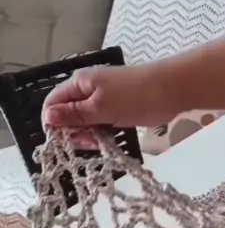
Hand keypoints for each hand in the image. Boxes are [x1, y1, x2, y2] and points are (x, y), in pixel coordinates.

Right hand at [42, 64, 177, 130]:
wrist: (172, 90)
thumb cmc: (135, 96)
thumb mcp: (101, 108)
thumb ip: (74, 114)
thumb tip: (48, 117)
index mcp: (79, 83)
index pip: (52, 103)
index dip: (53, 123)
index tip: (63, 142)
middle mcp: (88, 89)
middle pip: (68, 114)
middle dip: (74, 132)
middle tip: (90, 144)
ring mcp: (103, 99)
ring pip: (85, 121)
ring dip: (89, 135)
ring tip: (101, 143)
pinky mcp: (117, 108)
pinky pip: (101, 123)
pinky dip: (102, 133)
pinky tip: (109, 141)